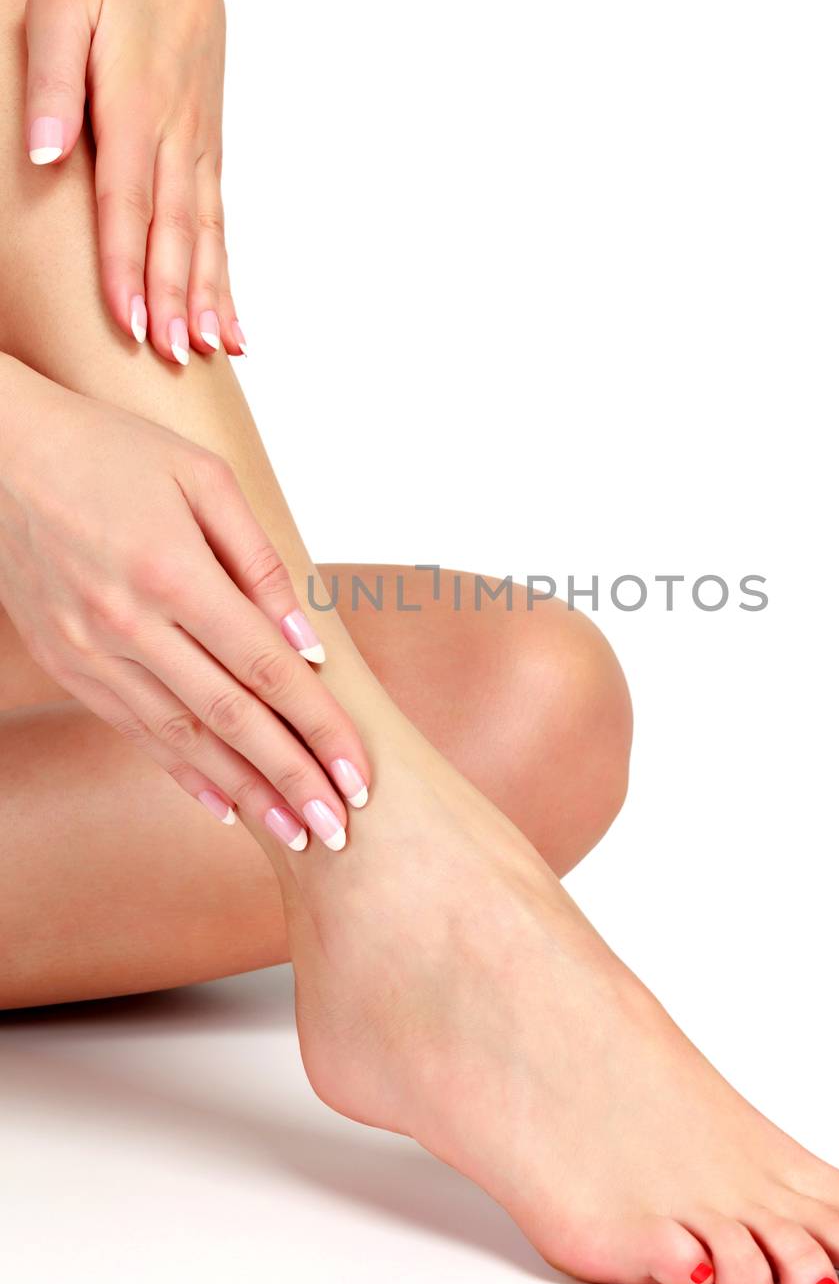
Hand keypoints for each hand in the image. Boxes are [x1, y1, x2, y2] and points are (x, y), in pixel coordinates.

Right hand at [0, 355, 369, 851]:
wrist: (1, 452)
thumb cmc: (117, 451)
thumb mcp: (203, 478)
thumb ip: (261, 564)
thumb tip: (307, 645)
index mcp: (173, 571)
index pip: (265, 667)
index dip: (317, 726)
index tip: (357, 774)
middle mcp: (129, 624)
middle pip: (228, 716)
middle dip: (289, 777)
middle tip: (338, 830)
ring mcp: (91, 651)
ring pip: (181, 738)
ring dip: (243, 791)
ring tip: (295, 831)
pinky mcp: (67, 664)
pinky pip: (134, 730)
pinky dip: (182, 772)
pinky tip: (224, 806)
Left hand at [22, 0, 244, 363]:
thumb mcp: (59, 12)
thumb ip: (51, 82)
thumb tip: (46, 154)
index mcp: (135, 108)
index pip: (127, 200)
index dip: (125, 263)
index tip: (125, 318)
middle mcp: (175, 139)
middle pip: (174, 232)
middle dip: (171, 298)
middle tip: (171, 357)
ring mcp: (198, 154)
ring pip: (205, 238)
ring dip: (205, 299)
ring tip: (206, 352)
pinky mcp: (209, 163)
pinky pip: (221, 231)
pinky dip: (225, 283)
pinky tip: (233, 331)